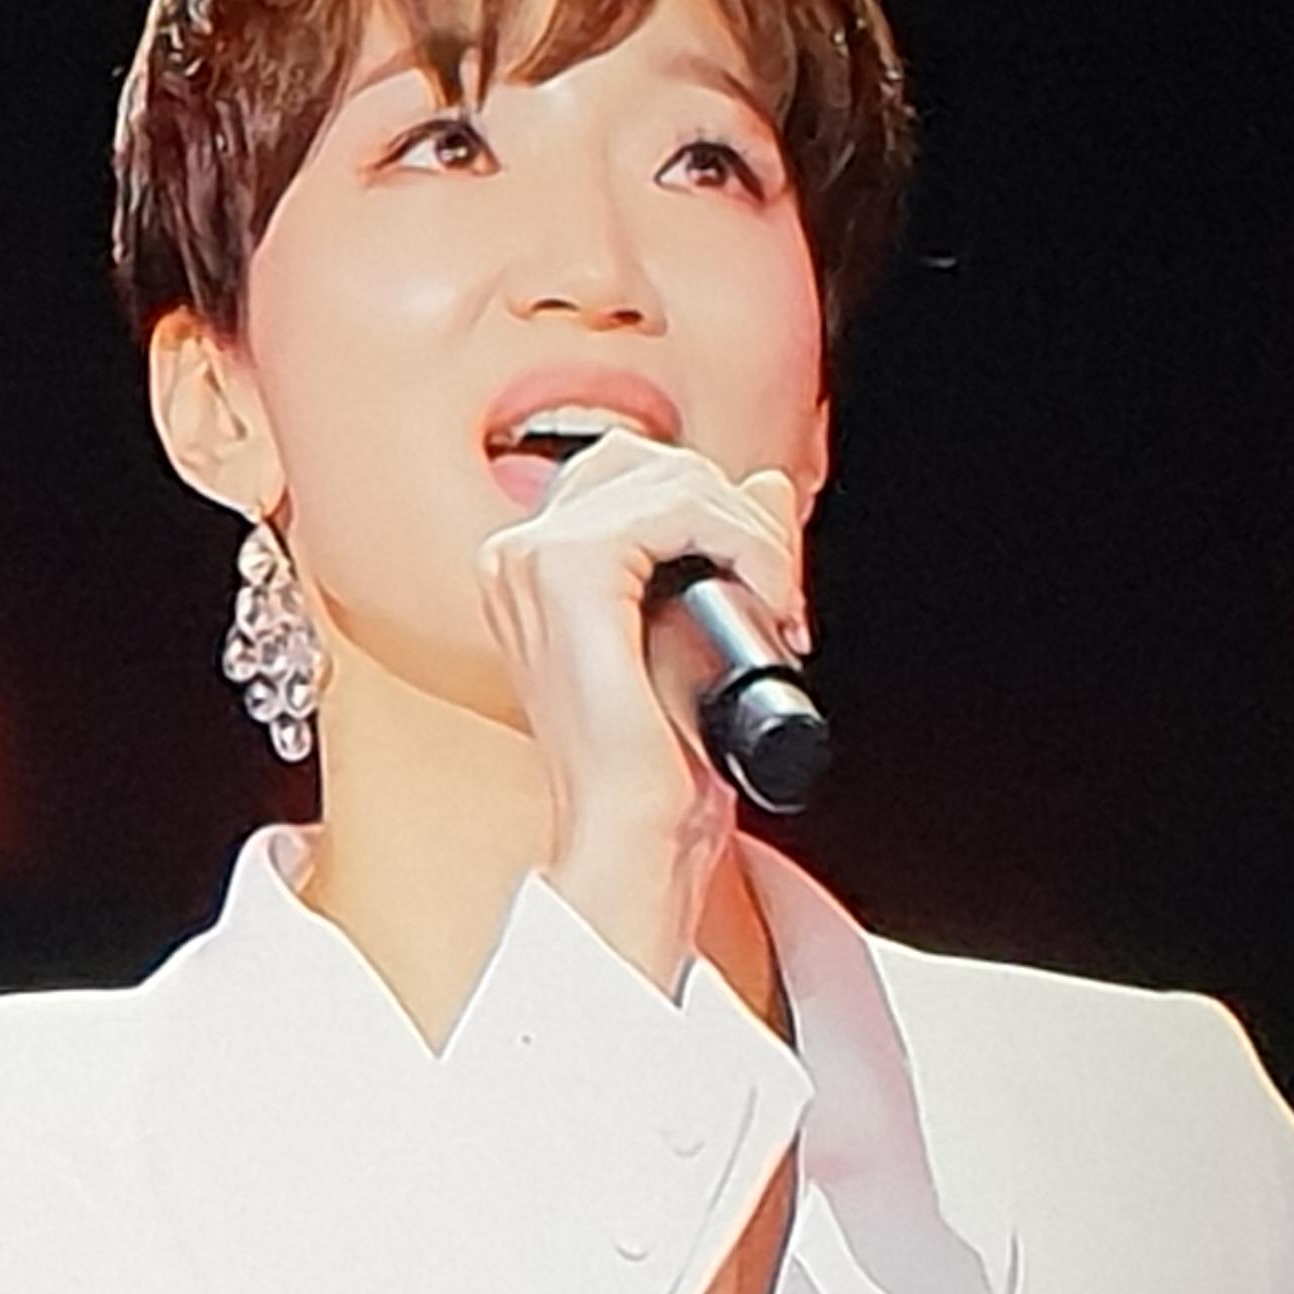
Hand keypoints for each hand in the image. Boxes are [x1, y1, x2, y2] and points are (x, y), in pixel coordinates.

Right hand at [475, 428, 808, 989]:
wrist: (634, 831)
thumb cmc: (654, 765)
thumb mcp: (696, 633)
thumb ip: (725, 548)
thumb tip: (767, 486)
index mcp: (529, 571)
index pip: (634, 477)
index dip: (716, 516)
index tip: (765, 591)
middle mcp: (516, 556)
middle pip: (650, 461)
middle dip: (735, 518)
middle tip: (777, 599)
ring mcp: (531, 558)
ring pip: (674, 476)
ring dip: (752, 535)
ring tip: (774, 608)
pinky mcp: (567, 569)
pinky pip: (681, 504)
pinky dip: (747, 544)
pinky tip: (765, 604)